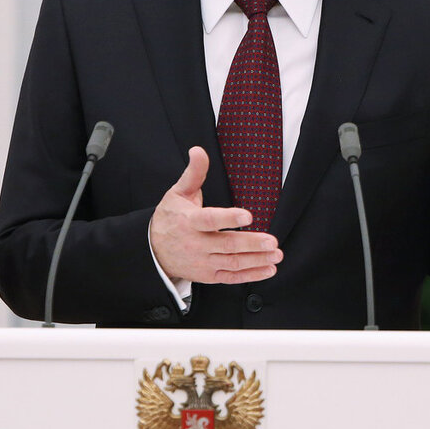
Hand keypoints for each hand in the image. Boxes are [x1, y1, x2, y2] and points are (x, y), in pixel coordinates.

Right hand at [149, 146, 282, 283]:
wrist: (153, 251)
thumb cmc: (170, 218)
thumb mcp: (178, 193)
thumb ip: (193, 173)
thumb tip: (198, 150)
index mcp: (189, 222)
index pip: (210, 220)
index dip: (229, 218)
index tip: (248, 216)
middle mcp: (195, 244)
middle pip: (226, 245)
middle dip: (251, 244)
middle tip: (272, 241)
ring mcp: (202, 262)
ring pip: (232, 263)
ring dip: (256, 260)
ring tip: (275, 254)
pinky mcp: (208, 275)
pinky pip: (231, 277)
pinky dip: (251, 275)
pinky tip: (268, 269)